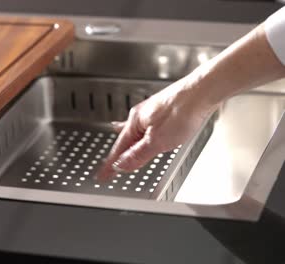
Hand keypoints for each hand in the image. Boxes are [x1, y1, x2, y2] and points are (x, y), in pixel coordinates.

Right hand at [99, 76, 216, 179]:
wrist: (203, 90)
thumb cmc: (183, 111)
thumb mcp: (158, 141)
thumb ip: (138, 155)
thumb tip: (121, 165)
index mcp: (135, 122)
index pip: (118, 149)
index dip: (111, 165)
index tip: (103, 176)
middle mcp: (140, 115)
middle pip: (125, 140)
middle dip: (117, 155)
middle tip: (110, 169)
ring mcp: (152, 111)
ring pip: (136, 132)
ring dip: (128, 145)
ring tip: (120, 152)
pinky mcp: (165, 109)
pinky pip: (147, 126)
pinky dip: (141, 133)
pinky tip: (144, 130)